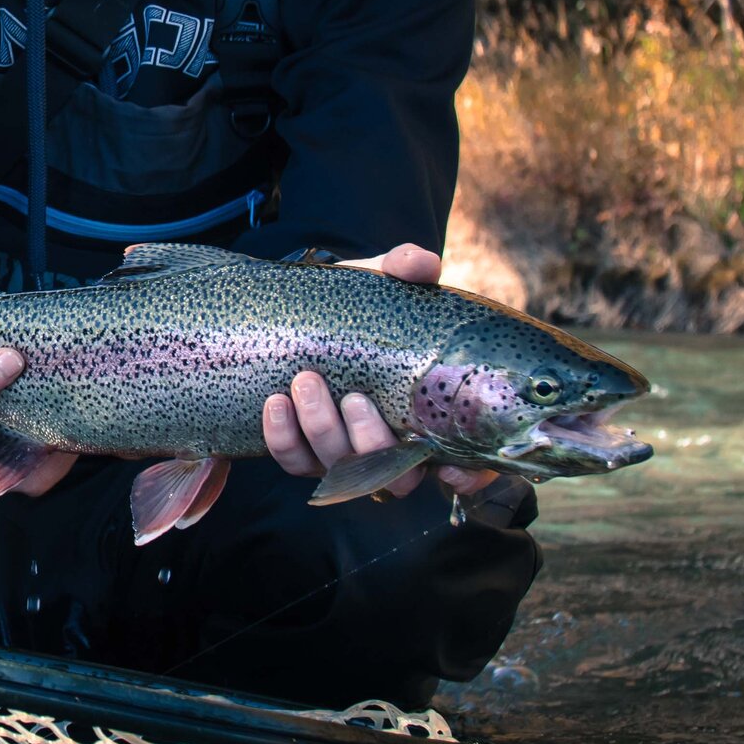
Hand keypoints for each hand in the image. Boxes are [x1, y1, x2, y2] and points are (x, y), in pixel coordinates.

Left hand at [261, 245, 495, 498]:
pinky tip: (275, 402)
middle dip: (371, 442)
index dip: (468, 479)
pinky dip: (283, 438)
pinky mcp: (304, 453)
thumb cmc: (361, 306)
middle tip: (354, 397)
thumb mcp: (382, 283)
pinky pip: (294, 462)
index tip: (450, 469)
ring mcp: (347, 454)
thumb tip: (421, 264)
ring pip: (341, 471)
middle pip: (395, 477)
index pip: (465, 468)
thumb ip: (405, 269)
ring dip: (322, 431)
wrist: (307, 310)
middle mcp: (392, 447)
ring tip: (305, 382)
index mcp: (427, 416)